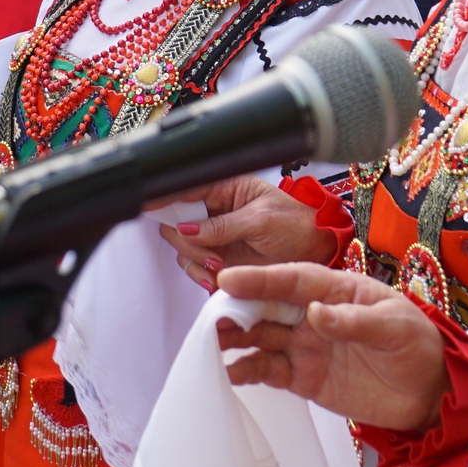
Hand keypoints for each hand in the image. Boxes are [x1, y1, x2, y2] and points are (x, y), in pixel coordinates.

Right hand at [158, 176, 330, 287]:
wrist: (317, 250)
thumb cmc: (296, 224)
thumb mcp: (260, 220)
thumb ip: (222, 225)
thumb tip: (186, 229)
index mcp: (224, 187)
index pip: (185, 187)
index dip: (165, 196)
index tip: (151, 207)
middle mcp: (214, 210)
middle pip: (176, 221)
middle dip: (186, 240)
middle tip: (209, 254)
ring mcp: (214, 235)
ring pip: (182, 246)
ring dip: (194, 259)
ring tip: (219, 267)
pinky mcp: (219, 258)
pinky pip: (194, 266)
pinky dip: (199, 274)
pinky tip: (214, 279)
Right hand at [214, 263, 446, 432]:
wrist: (430, 393)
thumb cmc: (418, 347)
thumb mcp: (394, 327)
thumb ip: (354, 321)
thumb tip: (315, 312)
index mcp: (335, 290)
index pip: (292, 279)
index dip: (260, 278)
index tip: (229, 279)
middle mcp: (313, 314)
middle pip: (267, 306)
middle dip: (237, 308)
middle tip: (210, 315)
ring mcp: (305, 345)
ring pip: (260, 337)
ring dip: (234, 338)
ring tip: (209, 343)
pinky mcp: (302, 377)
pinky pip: (267, 370)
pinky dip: (246, 370)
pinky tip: (228, 372)